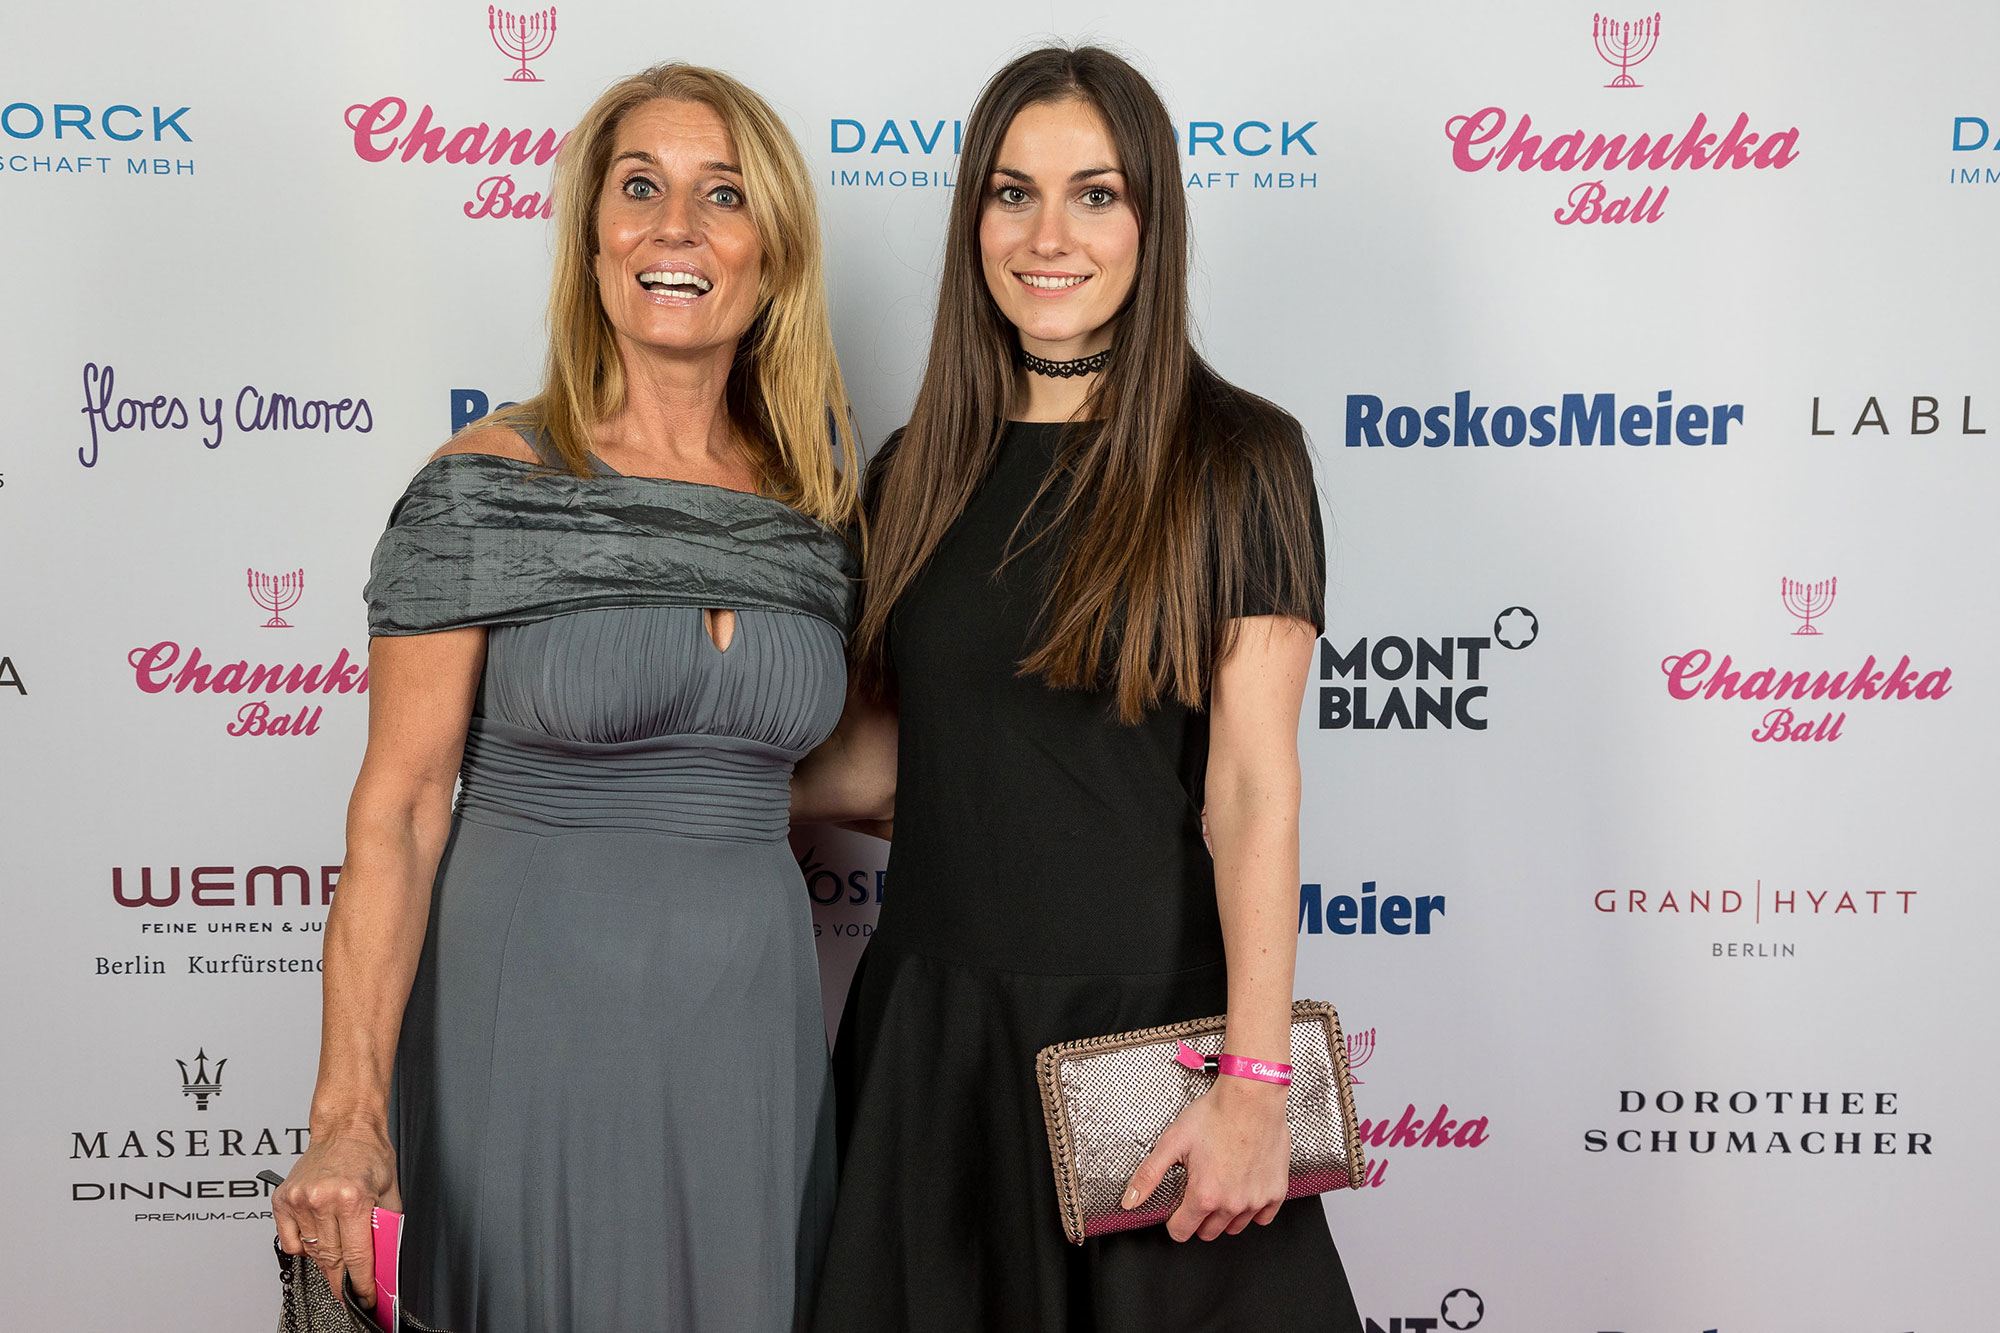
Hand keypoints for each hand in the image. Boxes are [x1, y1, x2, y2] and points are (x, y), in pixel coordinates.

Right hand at [273, 1126, 400, 1305]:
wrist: (346, 1128)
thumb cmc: (368, 1155)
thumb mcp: (389, 1192)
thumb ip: (386, 1228)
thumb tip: (382, 1261)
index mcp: (353, 1198)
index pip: (358, 1256)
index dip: (361, 1283)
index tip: (364, 1298)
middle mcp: (323, 1199)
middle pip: (332, 1259)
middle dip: (342, 1279)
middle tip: (349, 1289)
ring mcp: (300, 1200)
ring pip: (311, 1252)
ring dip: (325, 1259)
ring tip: (338, 1247)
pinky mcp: (283, 1199)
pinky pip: (291, 1241)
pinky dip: (303, 1246)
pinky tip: (317, 1233)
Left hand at [1122, 1074, 1289, 1241]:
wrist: (1251, 1097)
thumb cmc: (1215, 1114)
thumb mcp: (1172, 1142)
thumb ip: (1148, 1175)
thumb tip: (1130, 1201)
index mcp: (1204, 1195)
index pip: (1182, 1232)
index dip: (1174, 1221)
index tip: (1177, 1209)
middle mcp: (1231, 1204)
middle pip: (1208, 1233)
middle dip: (1198, 1218)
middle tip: (1199, 1192)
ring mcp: (1256, 1200)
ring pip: (1235, 1228)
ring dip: (1225, 1216)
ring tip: (1221, 1188)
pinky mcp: (1275, 1192)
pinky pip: (1263, 1217)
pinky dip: (1253, 1210)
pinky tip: (1245, 1190)